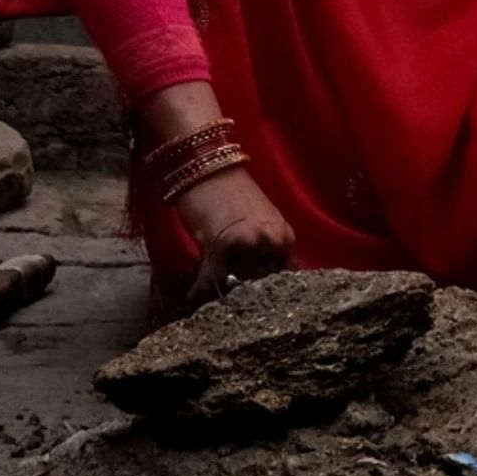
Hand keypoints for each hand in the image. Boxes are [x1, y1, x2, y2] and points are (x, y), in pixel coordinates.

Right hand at [170, 168, 293, 311]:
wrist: (207, 165)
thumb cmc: (229, 193)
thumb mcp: (259, 223)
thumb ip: (263, 253)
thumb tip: (254, 287)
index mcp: (285, 238)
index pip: (283, 281)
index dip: (267, 298)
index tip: (253, 308)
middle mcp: (272, 242)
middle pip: (260, 287)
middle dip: (243, 299)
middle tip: (227, 310)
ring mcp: (249, 244)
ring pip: (235, 287)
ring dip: (221, 297)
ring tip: (208, 304)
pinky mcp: (221, 245)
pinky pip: (212, 281)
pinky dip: (199, 291)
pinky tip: (191, 297)